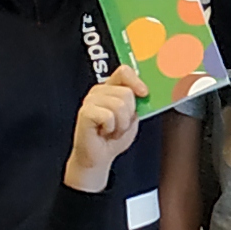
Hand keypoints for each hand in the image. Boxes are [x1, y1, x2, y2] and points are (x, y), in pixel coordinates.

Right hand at [67, 69, 145, 189]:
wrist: (99, 157)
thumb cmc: (113, 138)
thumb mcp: (132, 117)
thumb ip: (137, 102)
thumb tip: (145, 91)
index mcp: (110, 88)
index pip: (124, 71)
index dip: (136, 81)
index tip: (144, 93)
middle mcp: (99, 91)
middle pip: (126, 92)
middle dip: (129, 114)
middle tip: (119, 125)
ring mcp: (90, 101)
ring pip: (119, 105)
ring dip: (121, 124)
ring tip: (112, 130)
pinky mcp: (85, 112)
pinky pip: (109, 116)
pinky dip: (111, 128)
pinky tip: (104, 132)